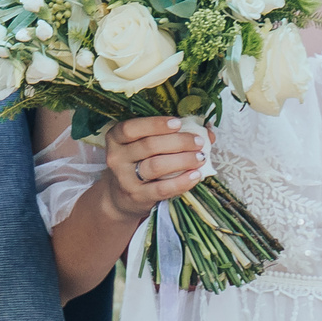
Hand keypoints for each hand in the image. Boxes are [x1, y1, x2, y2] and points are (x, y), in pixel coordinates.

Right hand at [96, 116, 211, 220]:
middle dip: (178, 142)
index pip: (131, 128)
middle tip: (198, 142)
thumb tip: (206, 130)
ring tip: (200, 157)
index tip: (178, 123)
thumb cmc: (138, 162)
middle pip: (149, 146)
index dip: (156, 124)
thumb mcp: (143, 145)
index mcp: (116, 138)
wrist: (121, 197)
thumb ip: (169, 134)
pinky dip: (182, 182)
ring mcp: (125, 179)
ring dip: (183, 160)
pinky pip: (162, 189)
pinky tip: (195, 175)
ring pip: (156, 166)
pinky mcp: (137, 196)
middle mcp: (116, 157)